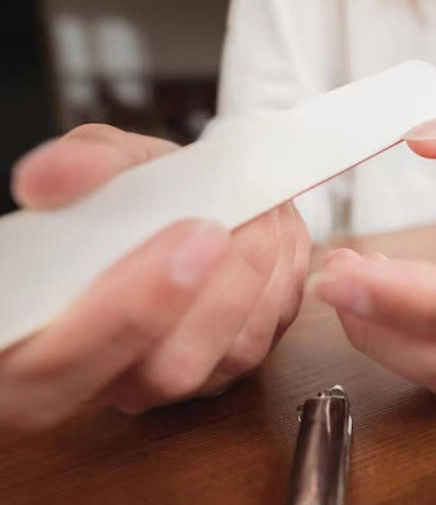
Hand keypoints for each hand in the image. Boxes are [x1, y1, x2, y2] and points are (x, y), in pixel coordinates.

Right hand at [1, 124, 310, 429]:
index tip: (196, 236)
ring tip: (268, 210)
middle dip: (225, 284)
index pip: (64, 362)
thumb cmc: (126, 197)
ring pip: (233, 353)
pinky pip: (271, 336)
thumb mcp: (98, 166)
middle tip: (252, 213)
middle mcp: (108, 378)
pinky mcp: (229, 368)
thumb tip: (51, 178)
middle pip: (170, 368)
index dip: (131, 307)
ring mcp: (175, 380)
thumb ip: (76, 169)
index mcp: (38, 343)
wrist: (171, 211)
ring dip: (264, 272)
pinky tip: (278, 233)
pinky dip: (286, 276)